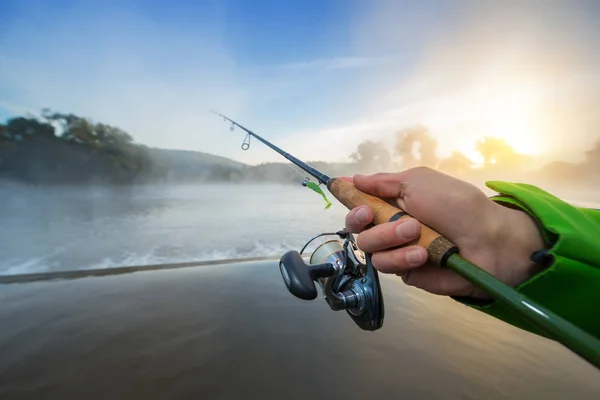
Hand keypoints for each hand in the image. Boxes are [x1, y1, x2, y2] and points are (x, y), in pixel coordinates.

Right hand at [343, 167, 546, 299]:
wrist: (488, 240)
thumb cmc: (457, 204)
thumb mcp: (419, 182)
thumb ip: (383, 182)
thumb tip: (353, 179)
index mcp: (394, 201)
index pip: (360, 200)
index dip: (348, 197)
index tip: (340, 190)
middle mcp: (390, 225)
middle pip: (355, 226)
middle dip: (361, 218)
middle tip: (372, 215)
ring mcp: (396, 250)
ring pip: (368, 247)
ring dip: (388, 237)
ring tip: (416, 233)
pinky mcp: (405, 272)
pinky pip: (385, 266)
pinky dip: (401, 257)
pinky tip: (422, 254)